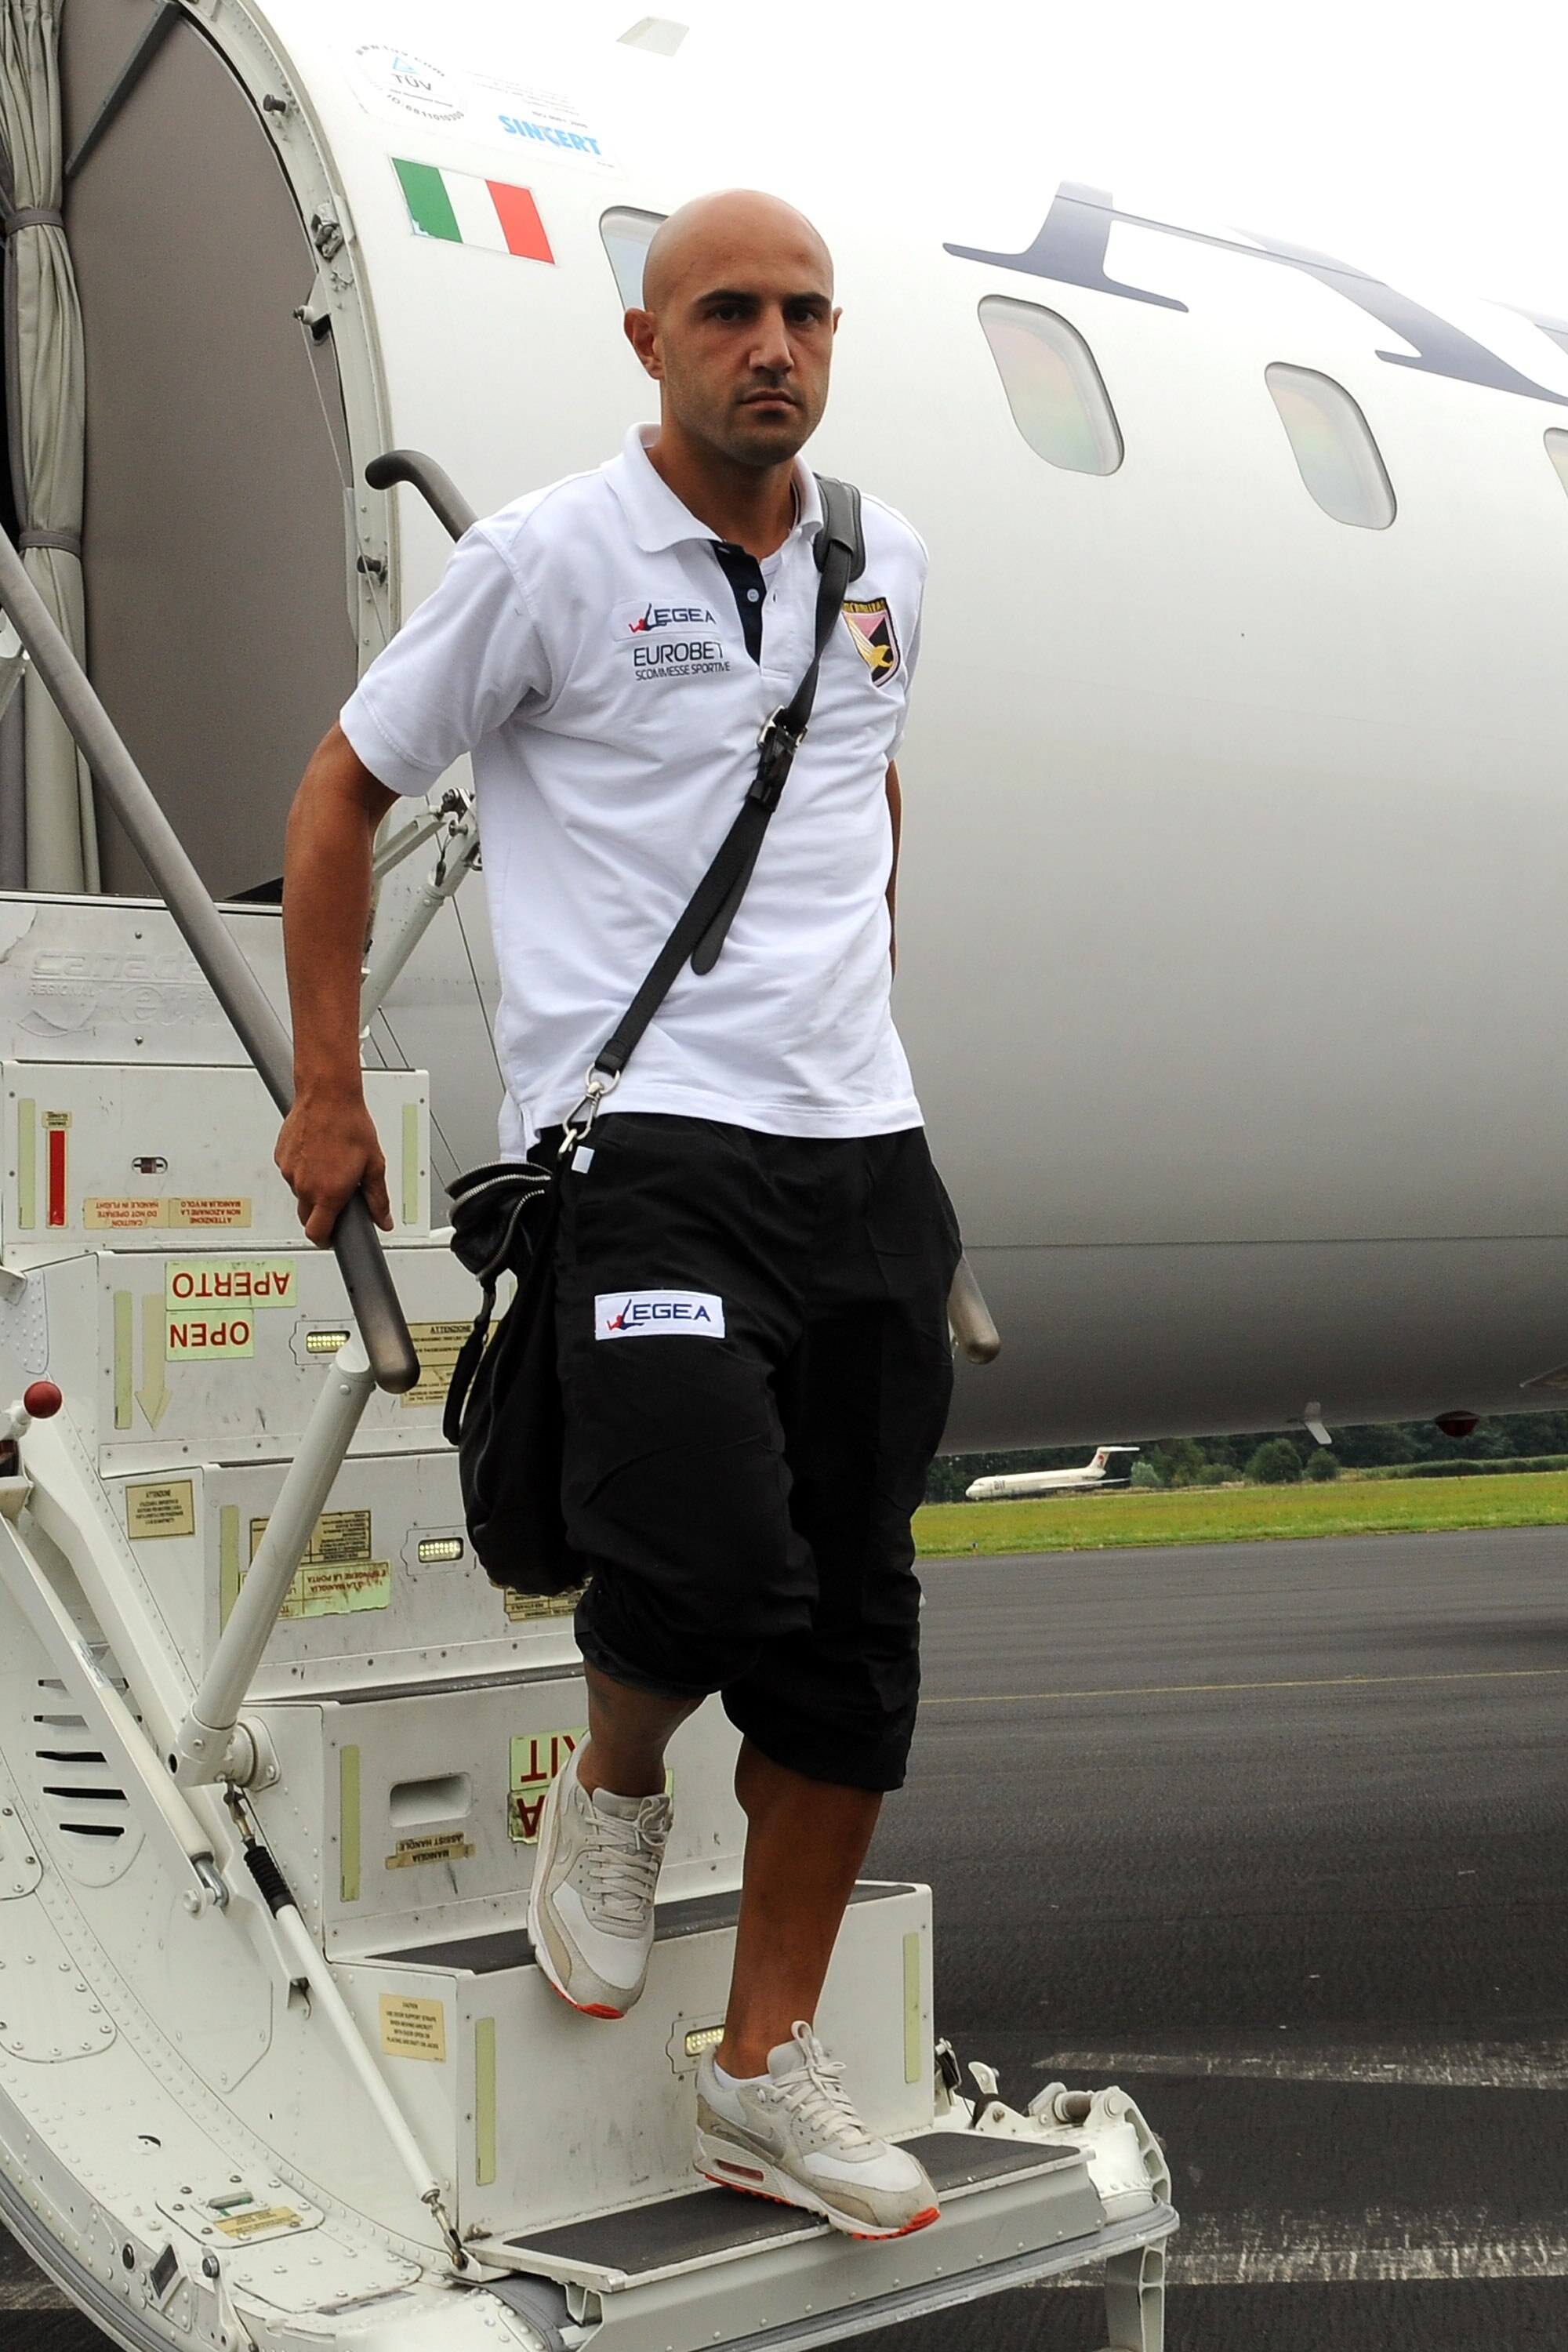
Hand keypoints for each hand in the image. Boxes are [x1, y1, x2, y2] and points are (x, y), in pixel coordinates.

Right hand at [275, 1085, 391, 1246]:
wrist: (328, 1094)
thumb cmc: (350, 1124)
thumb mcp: (374, 1164)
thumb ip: (377, 1199)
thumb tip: (383, 1220)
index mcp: (328, 1192)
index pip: (317, 1233)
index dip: (325, 1240)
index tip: (332, 1238)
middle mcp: (304, 1185)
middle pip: (306, 1216)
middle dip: (321, 1214)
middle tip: (337, 1197)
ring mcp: (289, 1171)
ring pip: (299, 1193)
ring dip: (313, 1188)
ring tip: (330, 1164)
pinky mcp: (280, 1157)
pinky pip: (291, 1173)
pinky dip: (303, 1170)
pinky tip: (317, 1153)